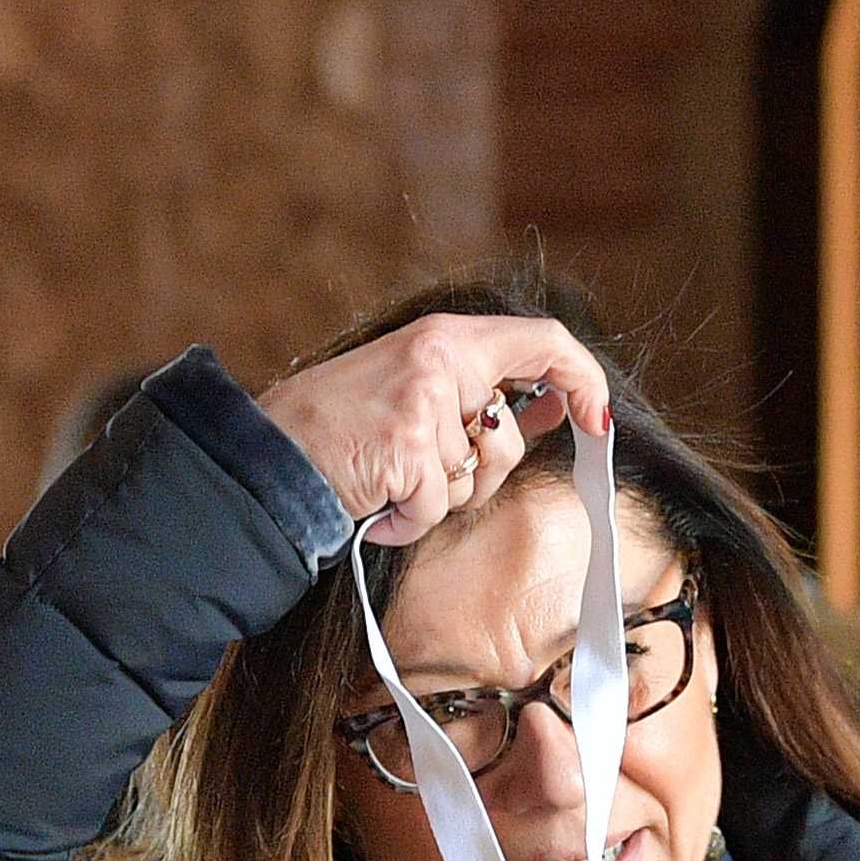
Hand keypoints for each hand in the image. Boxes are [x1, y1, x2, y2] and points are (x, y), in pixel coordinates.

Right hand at [255, 314, 613, 547]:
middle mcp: (439, 362)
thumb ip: (483, 393)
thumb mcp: (413, 388)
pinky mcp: (406, 454)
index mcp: (445, 337)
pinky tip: (372, 502)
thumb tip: (555, 404)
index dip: (582, 380)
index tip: (595, 418)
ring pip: (472, 480)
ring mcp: (423, 407)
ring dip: (434, 499)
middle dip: (480, 474)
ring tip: (386, 478)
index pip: (544, 340)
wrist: (264, 456)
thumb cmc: (333, 426)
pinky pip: (434, 510)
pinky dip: (404, 522)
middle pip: (508, 438)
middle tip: (424, 471)